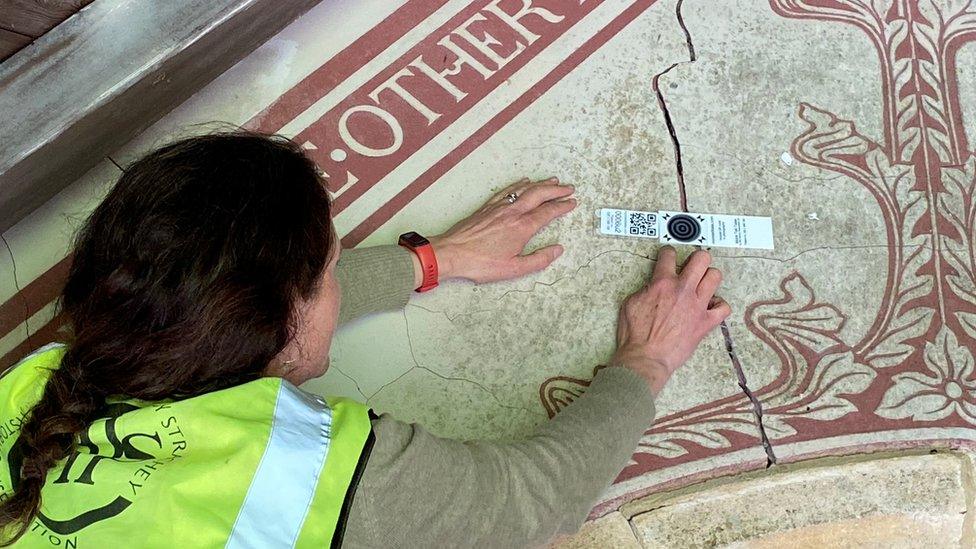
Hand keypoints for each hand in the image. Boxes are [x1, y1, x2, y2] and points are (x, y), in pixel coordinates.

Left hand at [429, 177, 576, 283]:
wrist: (452, 253)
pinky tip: (524, 181)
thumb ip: (539, 259)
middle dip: (556, 190)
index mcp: (522, 227)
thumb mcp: (514, 269)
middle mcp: (513, 213)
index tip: (572, 202)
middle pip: (539, 195)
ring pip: (524, 189)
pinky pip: (507, 190)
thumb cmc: (481, 263)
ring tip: (553, 181)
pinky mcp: (487, 207)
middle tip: (569, 188)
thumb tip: (557, 250)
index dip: (562, 206)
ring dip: (541, 184)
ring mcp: (499, 207)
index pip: (548, 213)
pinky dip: (519, 184)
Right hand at [610, 246, 731, 396]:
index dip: (668, 253)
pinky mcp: (705, 322)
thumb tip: (652, 286)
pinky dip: (719, 305)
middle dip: (697, 259)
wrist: (645, 357)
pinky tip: (710, 307)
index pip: (669, 255)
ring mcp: (697, 305)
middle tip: (692, 266)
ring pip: (715, 277)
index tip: (669, 256)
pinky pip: (724, 308)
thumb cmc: (634, 334)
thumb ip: (645, 289)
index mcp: (662, 283)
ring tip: (702, 285)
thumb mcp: (630, 303)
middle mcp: (682, 289)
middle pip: (701, 259)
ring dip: (709, 278)